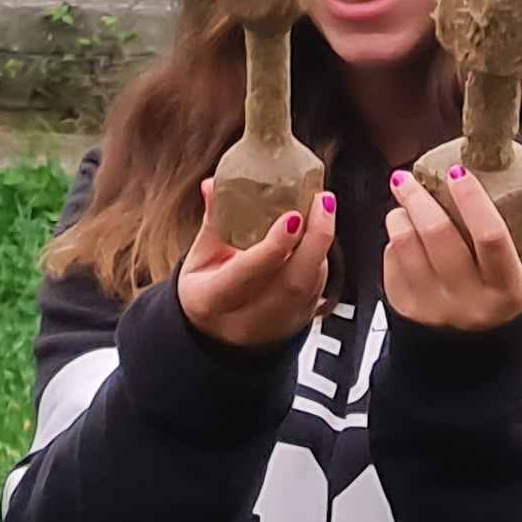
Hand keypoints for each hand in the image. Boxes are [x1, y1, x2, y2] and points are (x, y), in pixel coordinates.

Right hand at [176, 181, 333, 354]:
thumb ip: (213, 222)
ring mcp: (278, 323)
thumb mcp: (200, 258)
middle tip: (322, 201)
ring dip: (320, 242)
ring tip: (322, 206)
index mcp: (213, 301)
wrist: (220, 337)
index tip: (292, 217)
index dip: (272, 247)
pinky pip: (317, 286)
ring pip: (310, 283)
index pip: (246, 276)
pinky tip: (317, 230)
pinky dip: (319, 255)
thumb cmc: (208, 291)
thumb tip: (214, 184)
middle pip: (292, 283)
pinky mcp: (300, 320)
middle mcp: (248, 319)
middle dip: (315, 239)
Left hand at [382, 164, 521, 334]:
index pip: (491, 237)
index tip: (458, 172)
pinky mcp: (406, 311)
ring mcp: (435, 308)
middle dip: (418, 197)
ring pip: (406, 245)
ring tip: (404, 203)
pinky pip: (391, 261)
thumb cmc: (504, 300)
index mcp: (508, 289)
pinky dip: (394, 240)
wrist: (474, 356)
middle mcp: (470, 302)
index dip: (473, 199)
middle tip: (407, 177)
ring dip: (400, 215)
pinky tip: (404, 233)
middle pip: (438, 235)